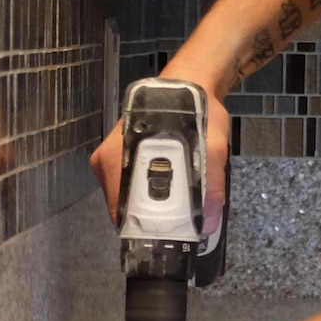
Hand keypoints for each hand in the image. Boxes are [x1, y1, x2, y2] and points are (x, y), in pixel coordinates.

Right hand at [90, 89, 231, 229]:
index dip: (146, 228)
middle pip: (124, 208)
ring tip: (176, 205)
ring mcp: (109, 161)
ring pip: (127, 200)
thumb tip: (205, 223)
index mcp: (118, 158)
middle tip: (177, 223)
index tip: (168, 235)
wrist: (187, 85)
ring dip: (150, 207)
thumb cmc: (196, 112)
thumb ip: (211, 187)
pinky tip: (166, 189)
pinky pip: (130, 189)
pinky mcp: (117, 160)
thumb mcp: (213, 147)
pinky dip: (147, 194)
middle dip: (150, 219)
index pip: (123, 211)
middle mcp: (106, 161)